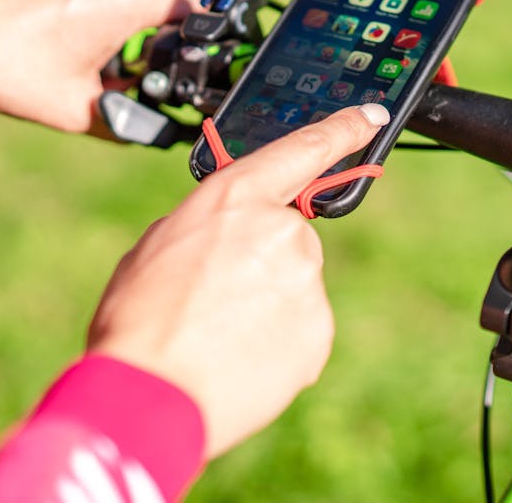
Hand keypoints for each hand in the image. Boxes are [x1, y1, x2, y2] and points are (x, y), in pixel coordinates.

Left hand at [0, 0, 198, 132]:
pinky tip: (47, 32)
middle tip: (120, 69)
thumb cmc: (6, 72)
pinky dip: (75, 3)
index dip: (201, 30)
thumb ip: (127, 120)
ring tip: (73, 52)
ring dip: (107, 19)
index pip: (190, 4)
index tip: (198, 51)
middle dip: (143, 36)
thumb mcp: (77, 112)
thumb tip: (154, 131)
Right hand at [86, 104, 389, 459]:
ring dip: (267, 305)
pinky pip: (302, 329)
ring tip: (220, 335)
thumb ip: (211, 227)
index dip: (343, 129)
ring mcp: (306, 280)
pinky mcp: (319, 329)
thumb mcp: (159, 246)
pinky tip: (241, 358)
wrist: (151, 395)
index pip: (304, 149)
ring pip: (294, 286)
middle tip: (215, 298)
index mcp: (237, 196)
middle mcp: (283, 229)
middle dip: (260, 263)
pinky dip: (278, 343)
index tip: (372, 116)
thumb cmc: (139, 320)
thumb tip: (233, 238)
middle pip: (289, 237)